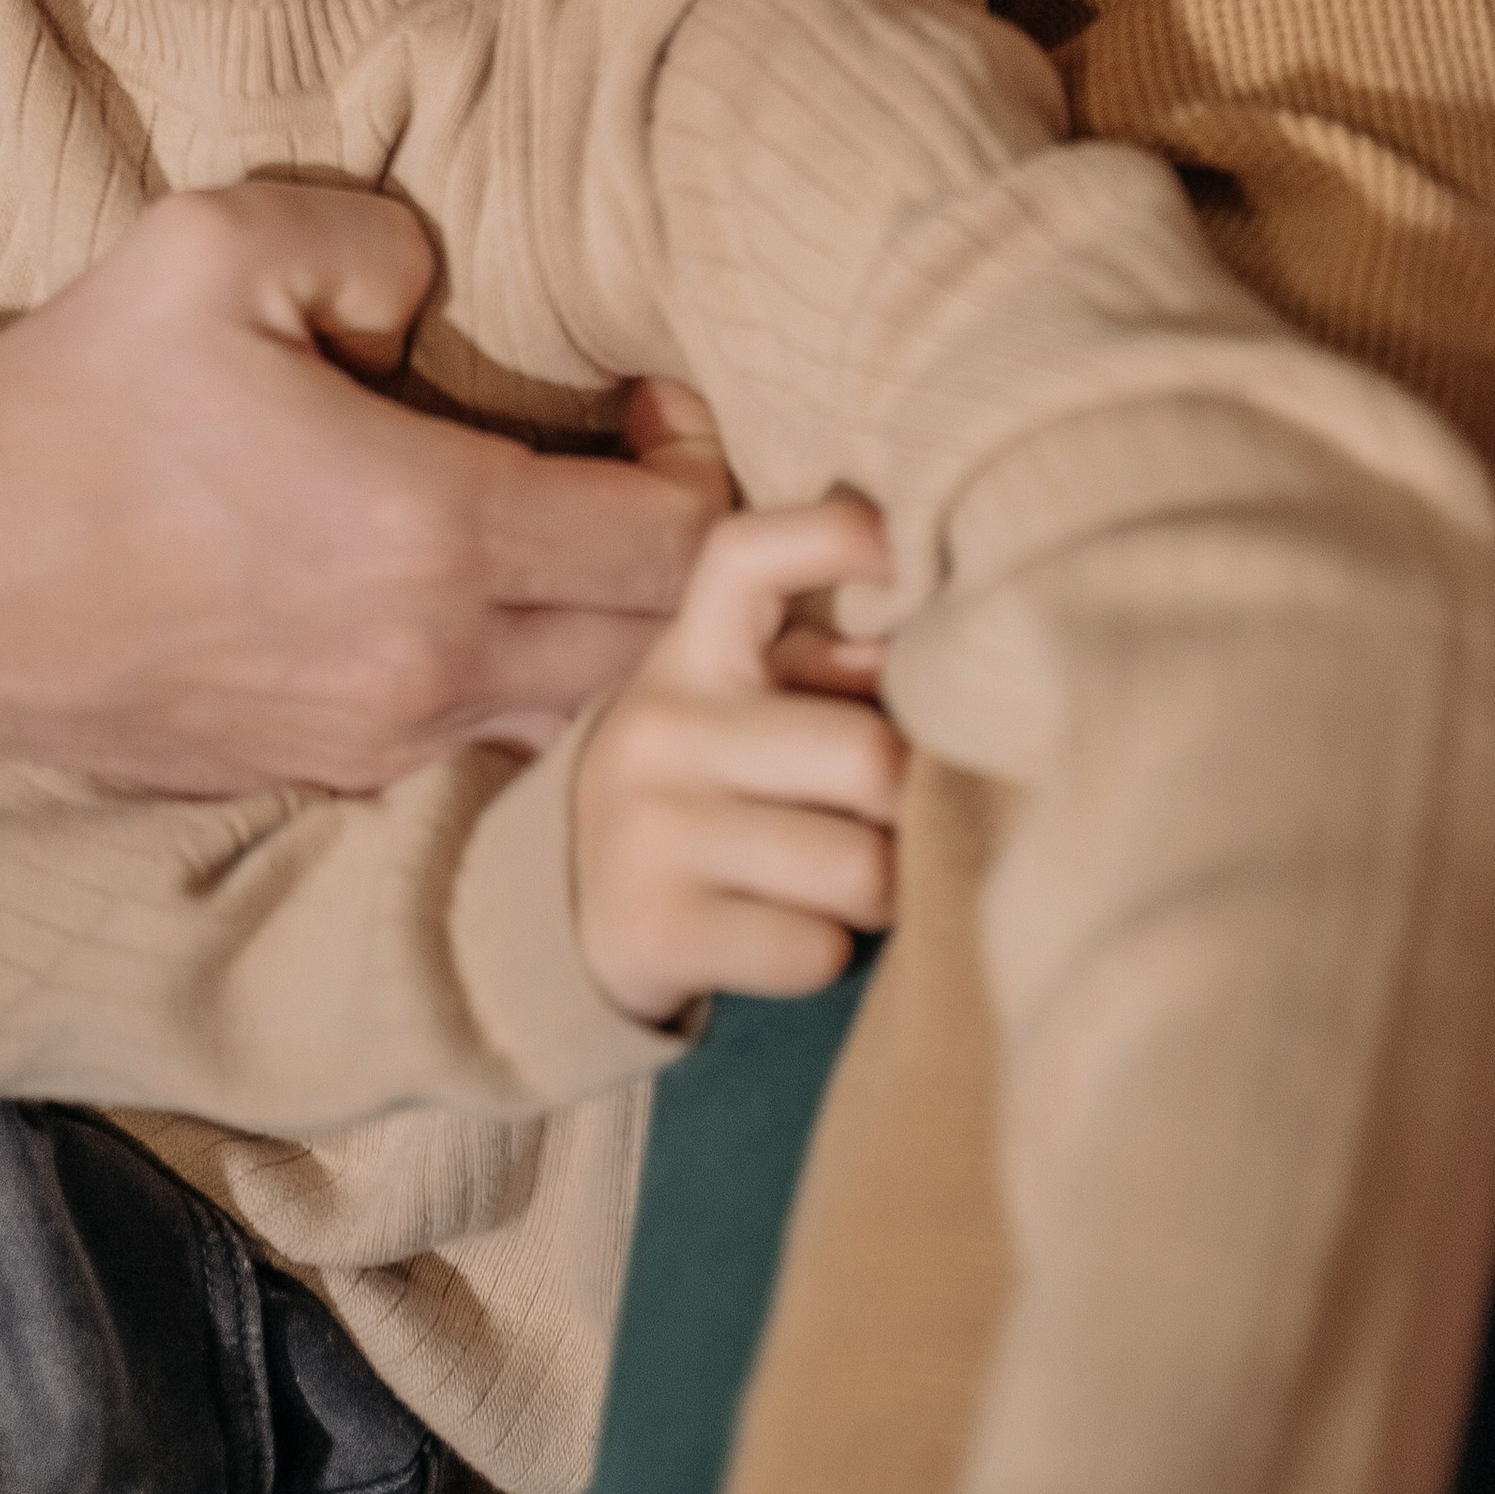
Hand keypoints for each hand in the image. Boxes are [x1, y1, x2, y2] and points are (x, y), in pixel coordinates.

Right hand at [0, 178, 710, 793]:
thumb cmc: (71, 399)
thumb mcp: (221, 243)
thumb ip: (374, 237)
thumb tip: (435, 286)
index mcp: (434, 535)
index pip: (676, 550)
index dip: (708, 475)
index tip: (657, 405)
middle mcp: (425, 665)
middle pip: (651, 656)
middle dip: (685, 577)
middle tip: (644, 478)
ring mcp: (367, 744)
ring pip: (569, 717)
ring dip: (603, 643)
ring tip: (570, 546)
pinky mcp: (307, 778)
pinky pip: (469, 749)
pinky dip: (510, 688)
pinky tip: (461, 604)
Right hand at [573, 493, 901, 1028]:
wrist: (583, 917)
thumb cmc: (712, 792)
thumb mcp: (745, 712)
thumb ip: (823, 673)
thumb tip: (900, 661)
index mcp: (692, 652)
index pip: (747, 555)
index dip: (836, 537)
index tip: (904, 563)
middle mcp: (659, 726)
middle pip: (867, 756)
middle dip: (911, 809)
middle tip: (895, 826)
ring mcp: (646, 830)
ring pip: (859, 869)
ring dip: (884, 894)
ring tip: (853, 886)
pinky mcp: (651, 932)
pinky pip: (815, 952)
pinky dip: (829, 956)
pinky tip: (794, 936)